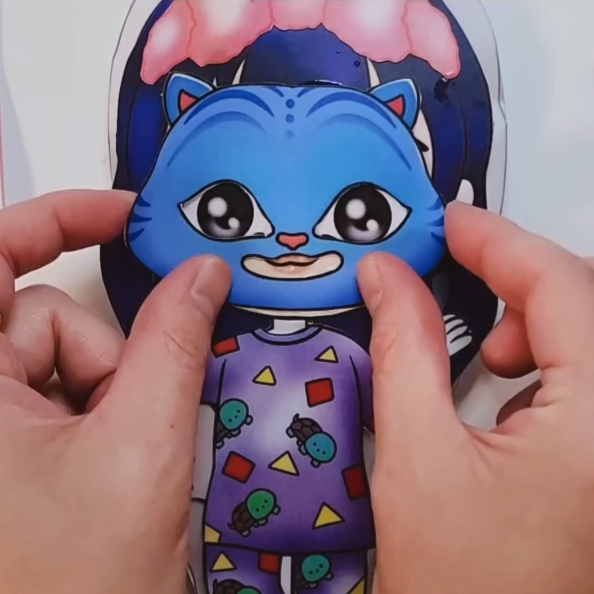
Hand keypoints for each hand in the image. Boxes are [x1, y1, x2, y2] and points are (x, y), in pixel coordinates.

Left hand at [0, 191, 229, 593]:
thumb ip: (175, 343)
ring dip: (100, 390)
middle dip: (102, 354)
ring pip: (55, 355)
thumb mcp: (141, 447)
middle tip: (128, 415)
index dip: (58, 218)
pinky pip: (53, 387)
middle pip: (42, 318)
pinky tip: (96, 460)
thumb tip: (201, 277)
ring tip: (111, 456)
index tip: (119, 214)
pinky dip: (89, 407)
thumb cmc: (76, 590)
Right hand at [359, 202, 593, 593]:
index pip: (561, 287)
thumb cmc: (462, 589)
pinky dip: (544, 358)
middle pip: (582, 304)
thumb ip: (403, 348)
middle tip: (451, 269)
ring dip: (533, 321)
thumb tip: (387, 279)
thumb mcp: (417, 454)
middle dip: (514, 279)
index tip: (450, 223)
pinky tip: (508, 383)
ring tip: (487, 349)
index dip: (497, 241)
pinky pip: (587, 373)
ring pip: (588, 335)